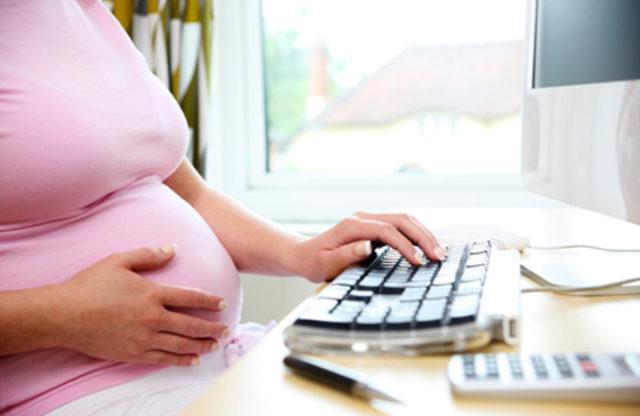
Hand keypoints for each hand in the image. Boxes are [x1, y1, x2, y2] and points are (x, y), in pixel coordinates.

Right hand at [51, 245, 228, 365]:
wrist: (63, 315)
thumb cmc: (90, 285)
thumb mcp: (119, 261)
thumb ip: (149, 255)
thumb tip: (173, 248)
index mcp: (153, 293)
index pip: (190, 297)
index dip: (209, 301)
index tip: (222, 304)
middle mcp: (153, 317)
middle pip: (192, 325)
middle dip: (212, 328)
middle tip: (226, 330)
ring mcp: (144, 338)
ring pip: (182, 344)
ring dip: (202, 345)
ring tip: (215, 345)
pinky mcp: (134, 353)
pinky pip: (164, 359)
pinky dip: (182, 360)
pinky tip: (193, 360)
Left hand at [292, 212, 446, 282]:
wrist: (304, 254)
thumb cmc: (314, 262)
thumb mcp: (325, 264)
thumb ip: (346, 255)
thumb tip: (367, 246)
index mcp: (352, 225)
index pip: (386, 231)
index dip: (405, 245)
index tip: (418, 262)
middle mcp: (363, 217)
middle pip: (401, 219)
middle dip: (423, 236)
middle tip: (438, 256)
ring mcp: (369, 219)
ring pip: (404, 219)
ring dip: (423, 234)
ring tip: (439, 252)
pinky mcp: (374, 226)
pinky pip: (400, 225)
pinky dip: (417, 234)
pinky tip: (427, 247)